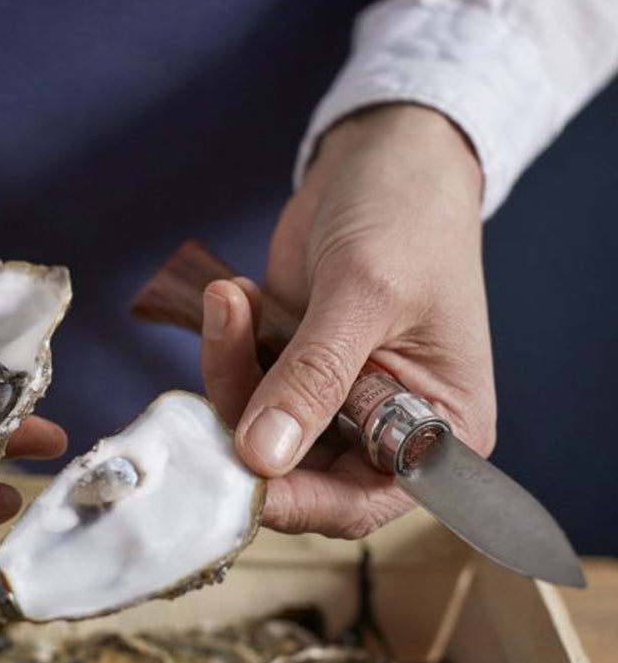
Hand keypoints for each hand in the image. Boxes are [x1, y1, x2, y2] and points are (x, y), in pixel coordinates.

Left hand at [201, 104, 494, 537]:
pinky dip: (228, 348)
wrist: (383, 160)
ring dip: (230, 371)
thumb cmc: (409, 218)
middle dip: (247, 421)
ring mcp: (332, 402)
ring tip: (231, 301)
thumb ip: (313, 377)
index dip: (299, 501)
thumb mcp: (366, 295)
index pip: (361, 502)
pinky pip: (242, 387)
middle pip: (296, 473)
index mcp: (438, 432)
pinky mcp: (291, 372)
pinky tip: (235, 296)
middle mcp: (383, 431)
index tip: (240, 473)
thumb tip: (262, 456)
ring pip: (256, 431)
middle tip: (223, 358)